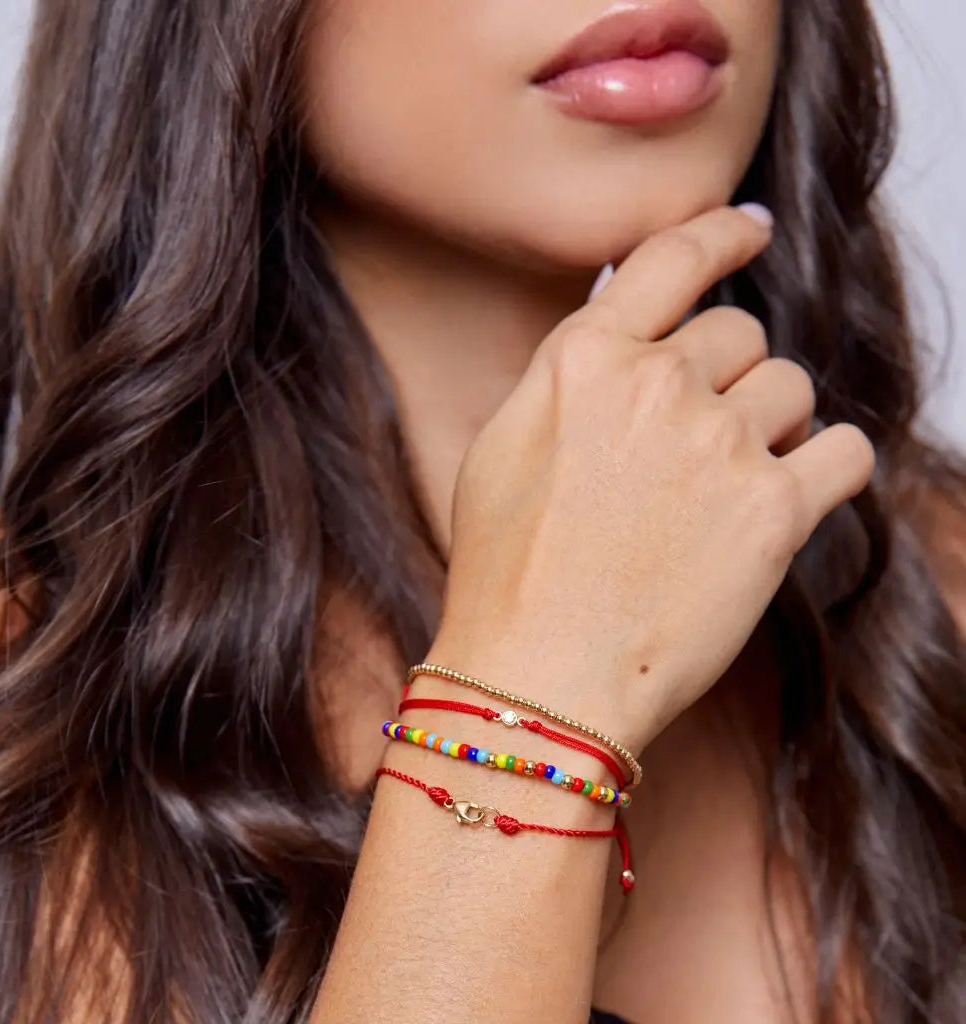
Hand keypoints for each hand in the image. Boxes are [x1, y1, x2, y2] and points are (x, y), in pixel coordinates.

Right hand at [427, 206, 875, 752]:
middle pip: (740, 333)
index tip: (752, 228)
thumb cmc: (507, 573)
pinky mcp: (775, 510)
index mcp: (585, 359)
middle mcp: (656, 384)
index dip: (721, 234)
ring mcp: (720, 442)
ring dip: (770, 426)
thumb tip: (621, 339)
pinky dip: (827, 466)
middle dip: (728, 375)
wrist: (538, 675)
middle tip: (697, 438)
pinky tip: (793, 493)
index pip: (672, 259)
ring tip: (725, 487)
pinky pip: (845, 451)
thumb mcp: (503, 448)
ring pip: (792, 388)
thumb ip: (568, 377)